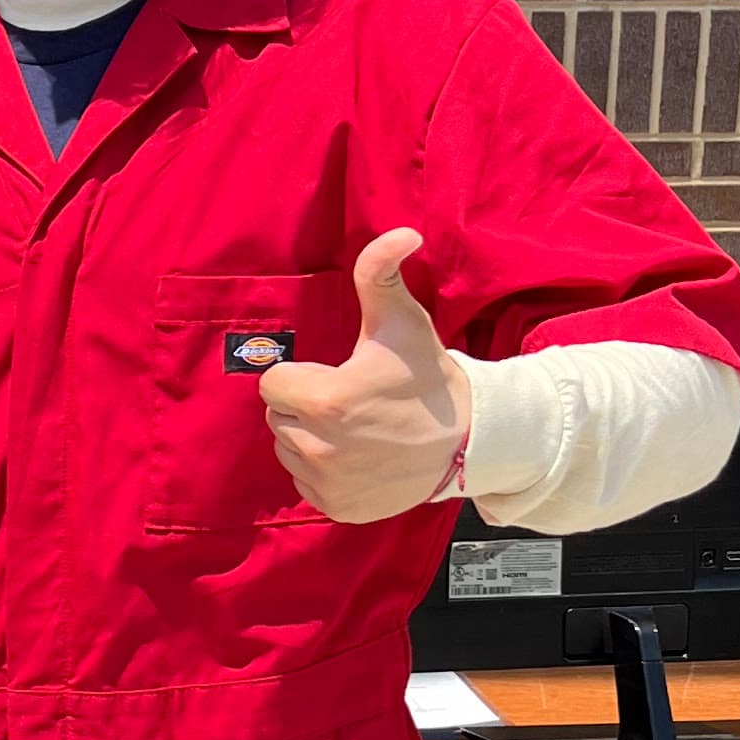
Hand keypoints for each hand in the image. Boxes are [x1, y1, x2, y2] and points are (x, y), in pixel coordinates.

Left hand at [258, 228, 467, 524]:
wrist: (467, 439)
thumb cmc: (426, 375)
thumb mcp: (402, 320)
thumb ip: (381, 273)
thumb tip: (401, 232)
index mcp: (324, 401)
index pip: (272, 383)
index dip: (299, 374)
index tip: (332, 374)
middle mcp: (319, 448)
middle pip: (278, 417)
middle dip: (303, 405)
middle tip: (347, 400)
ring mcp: (327, 482)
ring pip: (288, 450)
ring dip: (309, 437)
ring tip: (353, 427)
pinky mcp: (337, 507)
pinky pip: (306, 482)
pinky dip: (323, 470)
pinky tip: (357, 455)